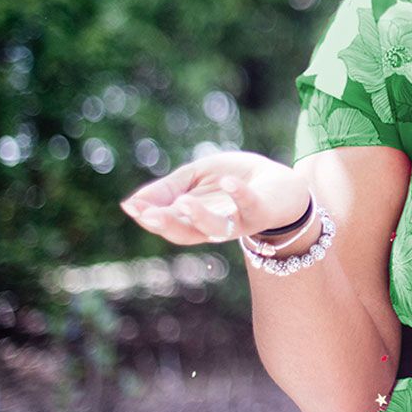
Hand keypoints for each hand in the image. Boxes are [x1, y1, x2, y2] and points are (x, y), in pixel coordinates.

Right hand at [118, 150, 308, 246]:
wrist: (280, 183)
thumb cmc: (234, 180)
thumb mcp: (196, 178)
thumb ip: (168, 189)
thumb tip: (132, 203)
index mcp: (195, 220)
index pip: (168, 224)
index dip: (149, 217)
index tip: (132, 207)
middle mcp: (215, 227)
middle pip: (186, 233)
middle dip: (167, 224)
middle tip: (148, 214)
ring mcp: (238, 222)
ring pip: (216, 228)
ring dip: (199, 216)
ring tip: (183, 202)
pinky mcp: (260, 211)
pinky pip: (249, 205)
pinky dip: (239, 194)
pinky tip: (229, 182)